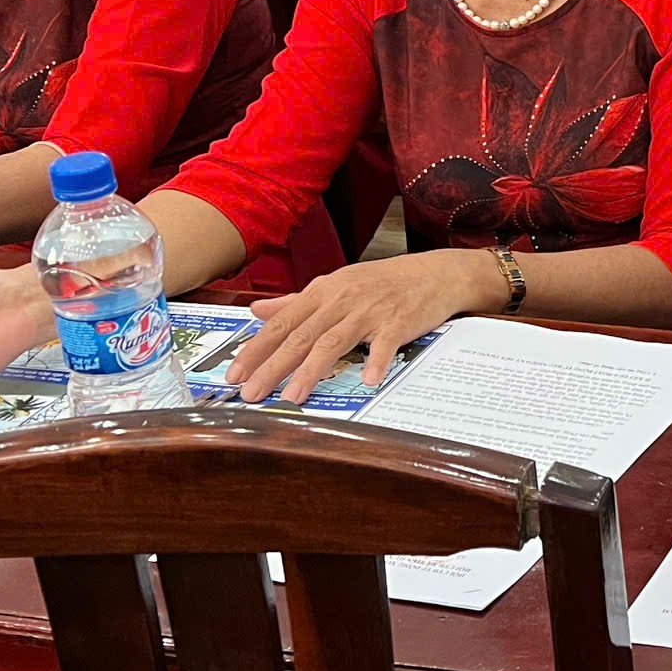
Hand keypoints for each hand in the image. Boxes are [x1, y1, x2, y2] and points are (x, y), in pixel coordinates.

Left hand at [233, 250, 495, 404]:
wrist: (437, 273)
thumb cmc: (386, 282)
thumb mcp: (338, 286)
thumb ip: (295, 301)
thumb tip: (257, 310)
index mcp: (324, 291)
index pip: (281, 323)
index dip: (255, 349)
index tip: (234, 374)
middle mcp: (342, 299)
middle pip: (301, 336)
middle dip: (272, 367)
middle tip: (251, 394)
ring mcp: (370, 310)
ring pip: (333, 342)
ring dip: (311, 371)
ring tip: (293, 397)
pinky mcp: (399, 321)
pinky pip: (385, 344)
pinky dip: (376, 361)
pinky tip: (367, 381)